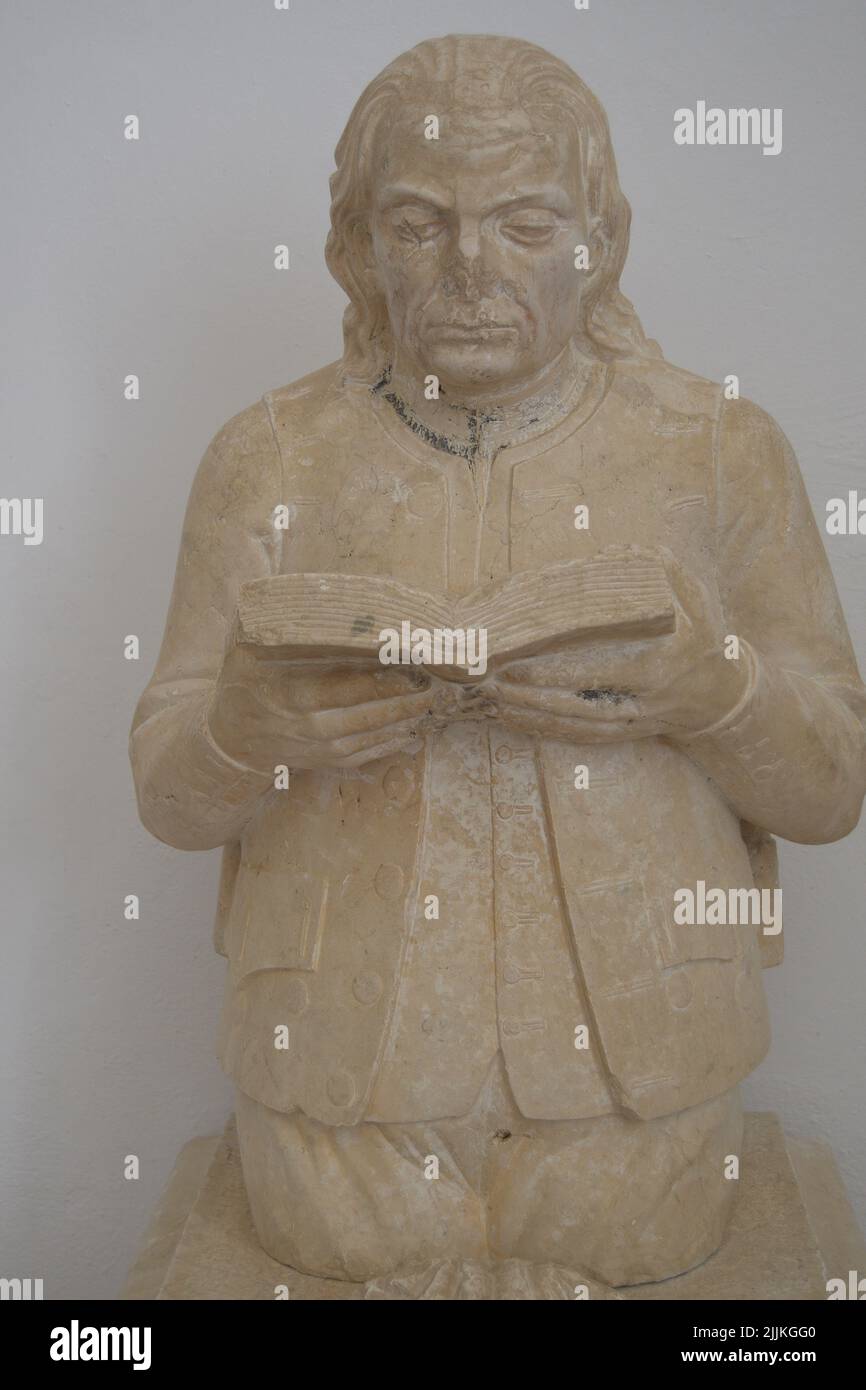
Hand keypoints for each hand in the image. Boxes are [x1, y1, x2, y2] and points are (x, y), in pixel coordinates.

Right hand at [207, 639, 472, 771]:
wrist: (228, 742)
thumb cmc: (240, 687)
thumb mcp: (243, 648)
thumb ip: (269, 622)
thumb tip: (297, 589)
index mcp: (295, 694)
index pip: (349, 684)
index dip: (384, 674)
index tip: (412, 660)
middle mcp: (312, 725)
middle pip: (370, 711)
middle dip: (406, 697)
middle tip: (434, 680)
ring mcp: (322, 747)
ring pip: (374, 734)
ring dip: (406, 718)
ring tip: (430, 699)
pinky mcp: (328, 761)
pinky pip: (368, 753)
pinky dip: (392, 742)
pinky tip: (412, 728)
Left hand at [489, 550, 750, 743]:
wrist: (719, 694)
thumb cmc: (698, 633)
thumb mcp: (689, 592)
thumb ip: (653, 569)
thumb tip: (607, 555)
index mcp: (662, 662)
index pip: (602, 670)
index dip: (559, 670)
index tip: (520, 661)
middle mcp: (646, 698)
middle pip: (578, 702)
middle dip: (532, 693)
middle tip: (491, 678)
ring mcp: (632, 721)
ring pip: (573, 723)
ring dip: (530, 714)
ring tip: (490, 697)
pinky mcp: (622, 734)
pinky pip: (578, 736)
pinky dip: (543, 729)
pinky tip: (511, 717)